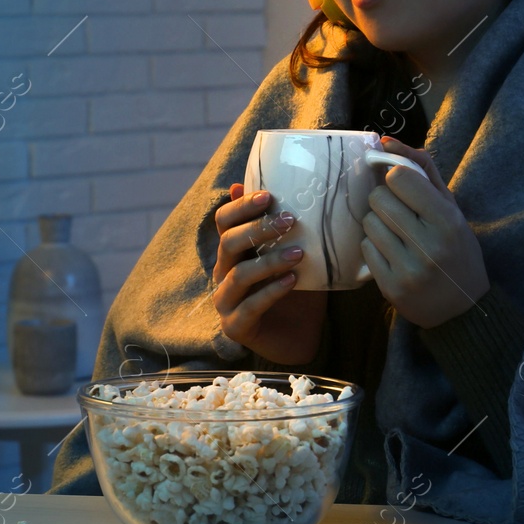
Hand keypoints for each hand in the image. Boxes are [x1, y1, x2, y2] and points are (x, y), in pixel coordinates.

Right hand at [211, 182, 327, 364]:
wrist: (301, 337)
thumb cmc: (297, 290)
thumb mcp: (295, 252)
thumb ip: (284, 227)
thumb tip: (281, 186)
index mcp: (233, 252)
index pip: (224, 221)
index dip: (241, 206)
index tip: (269, 196)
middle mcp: (223, 274)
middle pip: (228, 243)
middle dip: (258, 229)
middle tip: (290, 220)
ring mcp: (225, 302)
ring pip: (239, 274)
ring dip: (270, 261)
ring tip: (299, 253)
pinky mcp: (235, 327)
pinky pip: (250, 306)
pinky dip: (272, 291)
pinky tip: (293, 281)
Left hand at [360, 136, 489, 328]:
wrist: (462, 308)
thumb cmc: (457, 249)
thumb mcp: (451, 208)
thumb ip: (422, 169)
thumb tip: (385, 140)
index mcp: (447, 221)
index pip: (400, 178)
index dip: (396, 178)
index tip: (404, 187)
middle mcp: (428, 245)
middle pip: (378, 199)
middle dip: (384, 200)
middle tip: (399, 212)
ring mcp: (408, 269)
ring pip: (368, 223)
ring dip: (378, 223)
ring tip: (397, 234)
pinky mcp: (390, 288)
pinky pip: (365, 248)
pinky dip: (374, 247)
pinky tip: (393, 254)